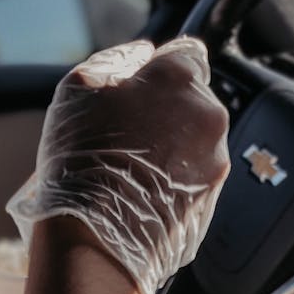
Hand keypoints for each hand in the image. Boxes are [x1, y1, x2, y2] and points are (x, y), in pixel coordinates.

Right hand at [7, 36, 230, 293]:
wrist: (95, 239)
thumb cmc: (82, 162)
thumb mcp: (80, 87)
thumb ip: (117, 60)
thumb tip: (140, 55)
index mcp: (179, 78)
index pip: (186, 55)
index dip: (159, 74)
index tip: (142, 92)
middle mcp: (208, 117)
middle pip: (192, 105)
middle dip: (165, 116)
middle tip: (126, 140)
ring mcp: (214, 164)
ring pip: (194, 147)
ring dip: (170, 154)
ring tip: (130, 176)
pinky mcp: (211, 205)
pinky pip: (193, 184)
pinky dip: (174, 187)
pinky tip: (142, 199)